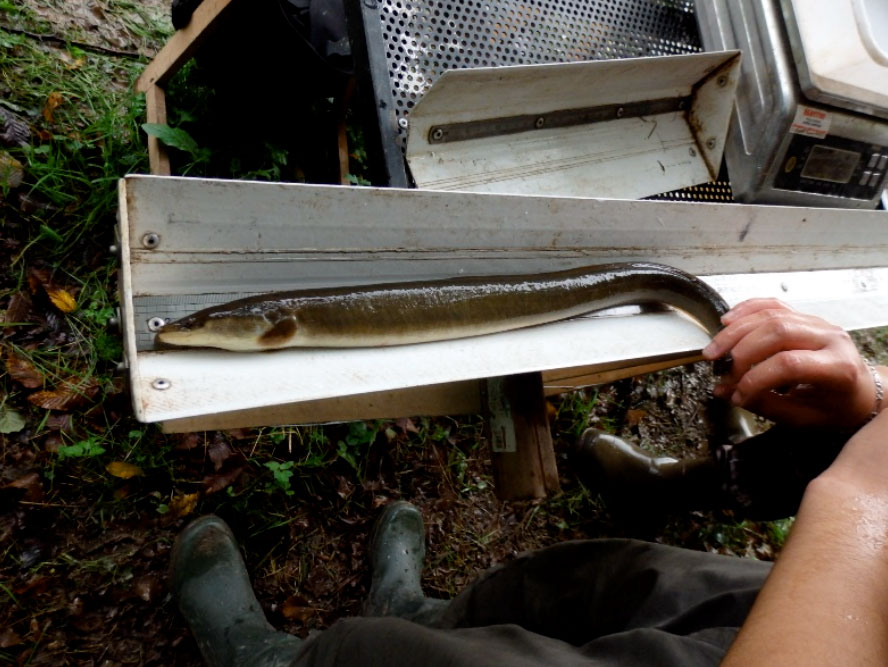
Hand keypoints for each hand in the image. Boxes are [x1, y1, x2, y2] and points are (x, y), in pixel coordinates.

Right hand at [702, 298, 879, 428]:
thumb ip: (764, 404)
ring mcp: (818, 323)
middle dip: (741, 351)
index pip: (789, 364)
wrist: (859, 391)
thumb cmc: (835, 408)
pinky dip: (746, 310)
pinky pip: (773, 305)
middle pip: (778, 332)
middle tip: (719, 369)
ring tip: (714, 350)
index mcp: (838, 367)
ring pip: (771, 315)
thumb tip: (726, 391)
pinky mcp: (805, 316)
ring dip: (736, 331)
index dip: (755, 378)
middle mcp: (831, 338)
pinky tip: (727, 322)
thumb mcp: (804, 417)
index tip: (736, 394)